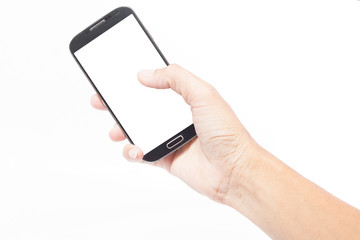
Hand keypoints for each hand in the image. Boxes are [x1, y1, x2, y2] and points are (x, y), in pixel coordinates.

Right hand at [90, 64, 257, 202]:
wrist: (234, 170)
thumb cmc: (226, 133)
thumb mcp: (203, 94)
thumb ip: (176, 78)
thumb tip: (145, 74)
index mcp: (186, 99)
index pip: (156, 84)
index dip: (137, 80)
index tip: (118, 76)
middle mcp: (176, 117)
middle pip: (140, 107)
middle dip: (119, 104)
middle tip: (102, 100)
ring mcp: (169, 138)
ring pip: (137, 130)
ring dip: (121, 128)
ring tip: (115, 130)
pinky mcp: (166, 158)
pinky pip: (141, 154)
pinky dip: (132, 152)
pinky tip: (136, 150)